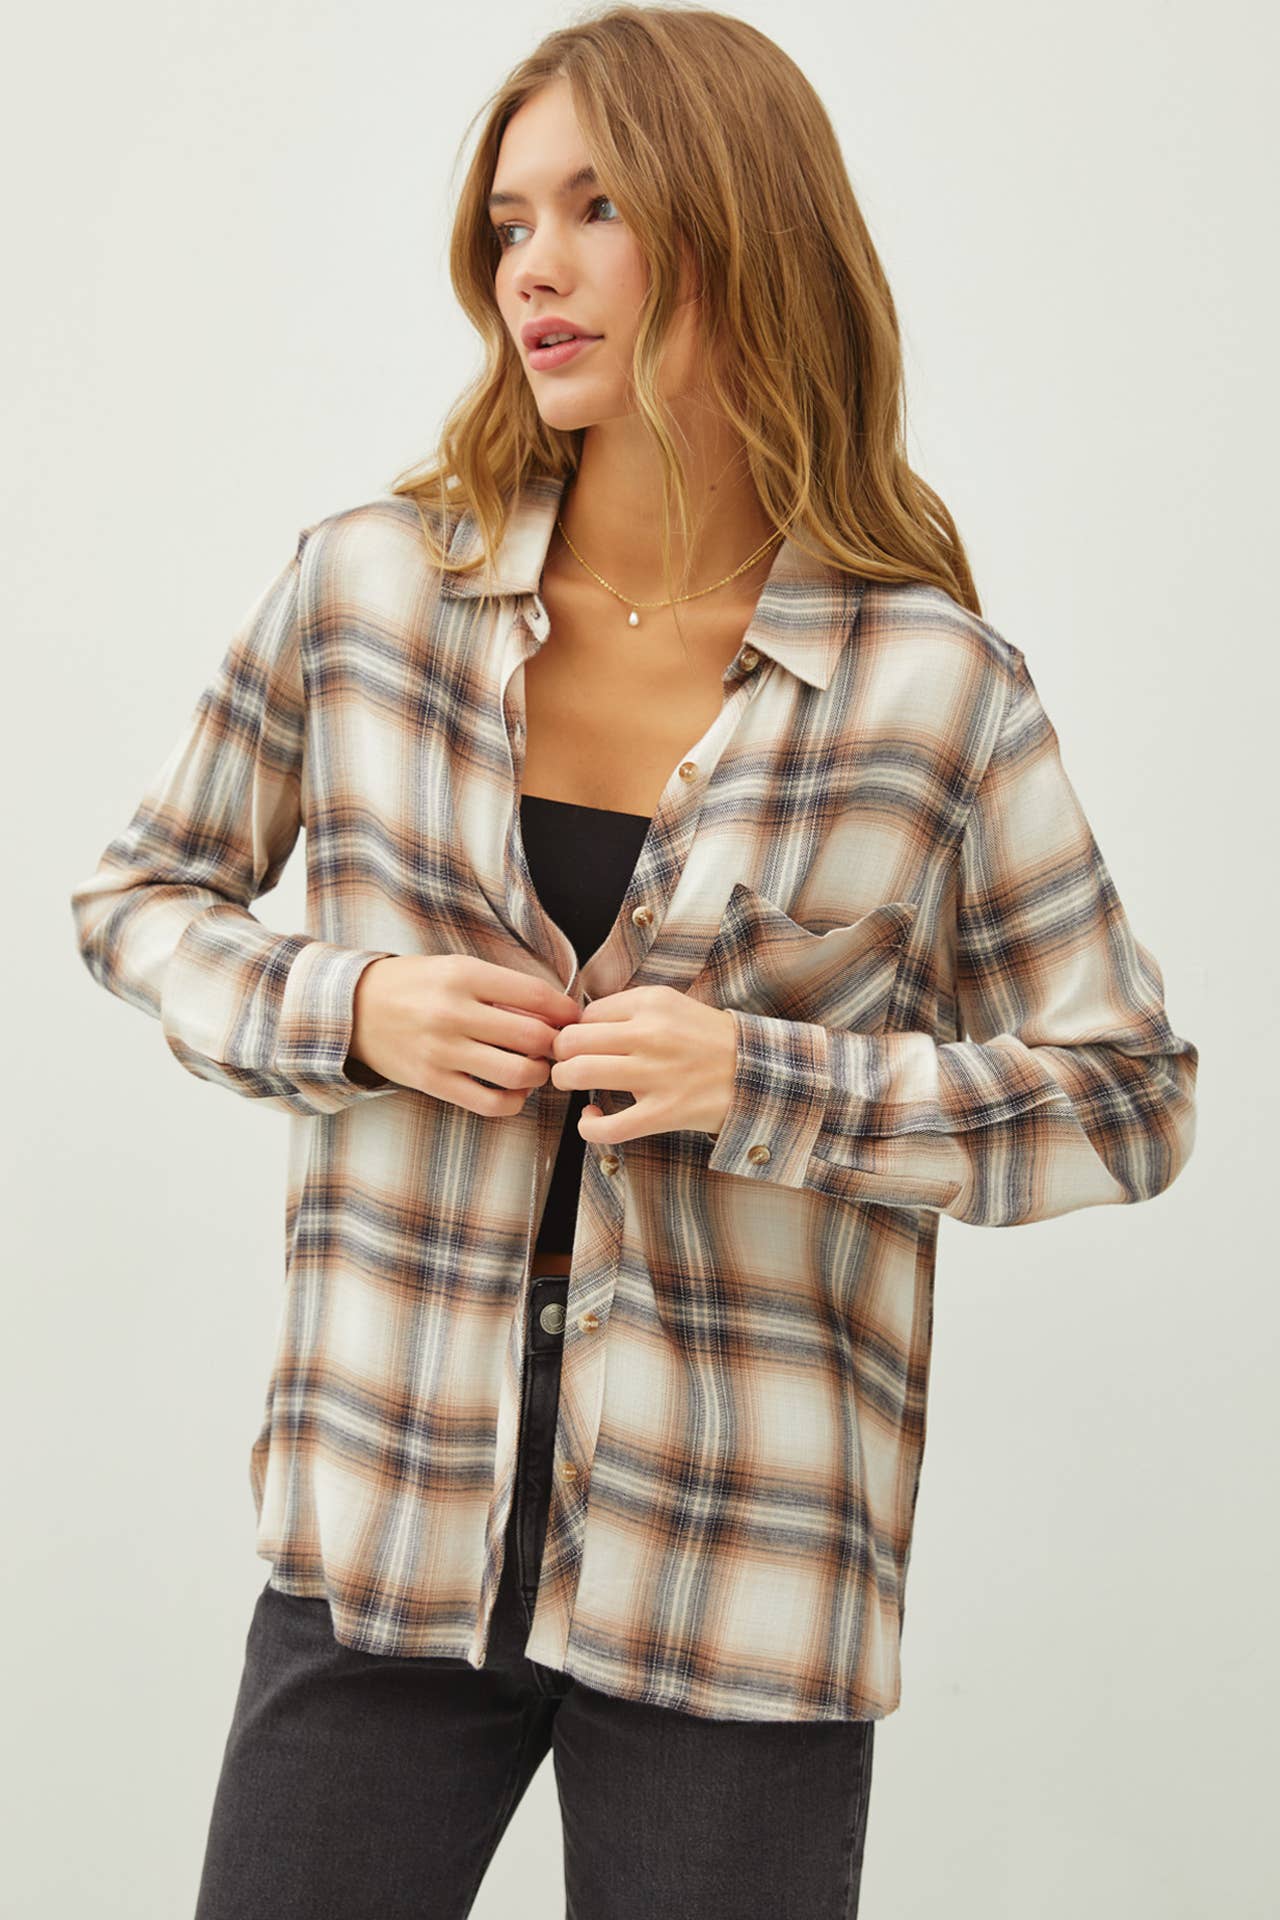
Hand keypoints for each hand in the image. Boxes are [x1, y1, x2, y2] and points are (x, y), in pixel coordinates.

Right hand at [349, 954, 580, 1115]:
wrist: (353, 1008)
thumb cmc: (414, 986)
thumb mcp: (455, 969)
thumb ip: (500, 988)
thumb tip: (554, 1011)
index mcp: (464, 975)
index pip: (535, 994)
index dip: (565, 1010)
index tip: (574, 1018)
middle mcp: (453, 1012)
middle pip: (533, 1036)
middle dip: (556, 1045)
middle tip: (558, 1046)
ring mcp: (441, 1050)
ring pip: (516, 1072)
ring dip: (538, 1074)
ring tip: (536, 1068)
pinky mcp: (431, 1081)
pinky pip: (489, 1103)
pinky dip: (513, 1101)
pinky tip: (514, 1091)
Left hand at [549, 985, 736, 1143]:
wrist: (757, 1072)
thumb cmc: (708, 1040)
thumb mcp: (671, 1005)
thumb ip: (628, 1009)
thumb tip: (579, 1023)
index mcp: (650, 1003)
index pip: (584, 1014)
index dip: (575, 1030)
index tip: (582, 1043)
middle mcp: (650, 1035)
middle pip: (571, 1041)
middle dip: (560, 1055)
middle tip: (569, 1063)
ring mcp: (656, 1075)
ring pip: (578, 1075)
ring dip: (565, 1081)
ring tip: (575, 1085)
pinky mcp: (663, 1113)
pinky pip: (607, 1127)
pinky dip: (588, 1128)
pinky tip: (591, 1119)